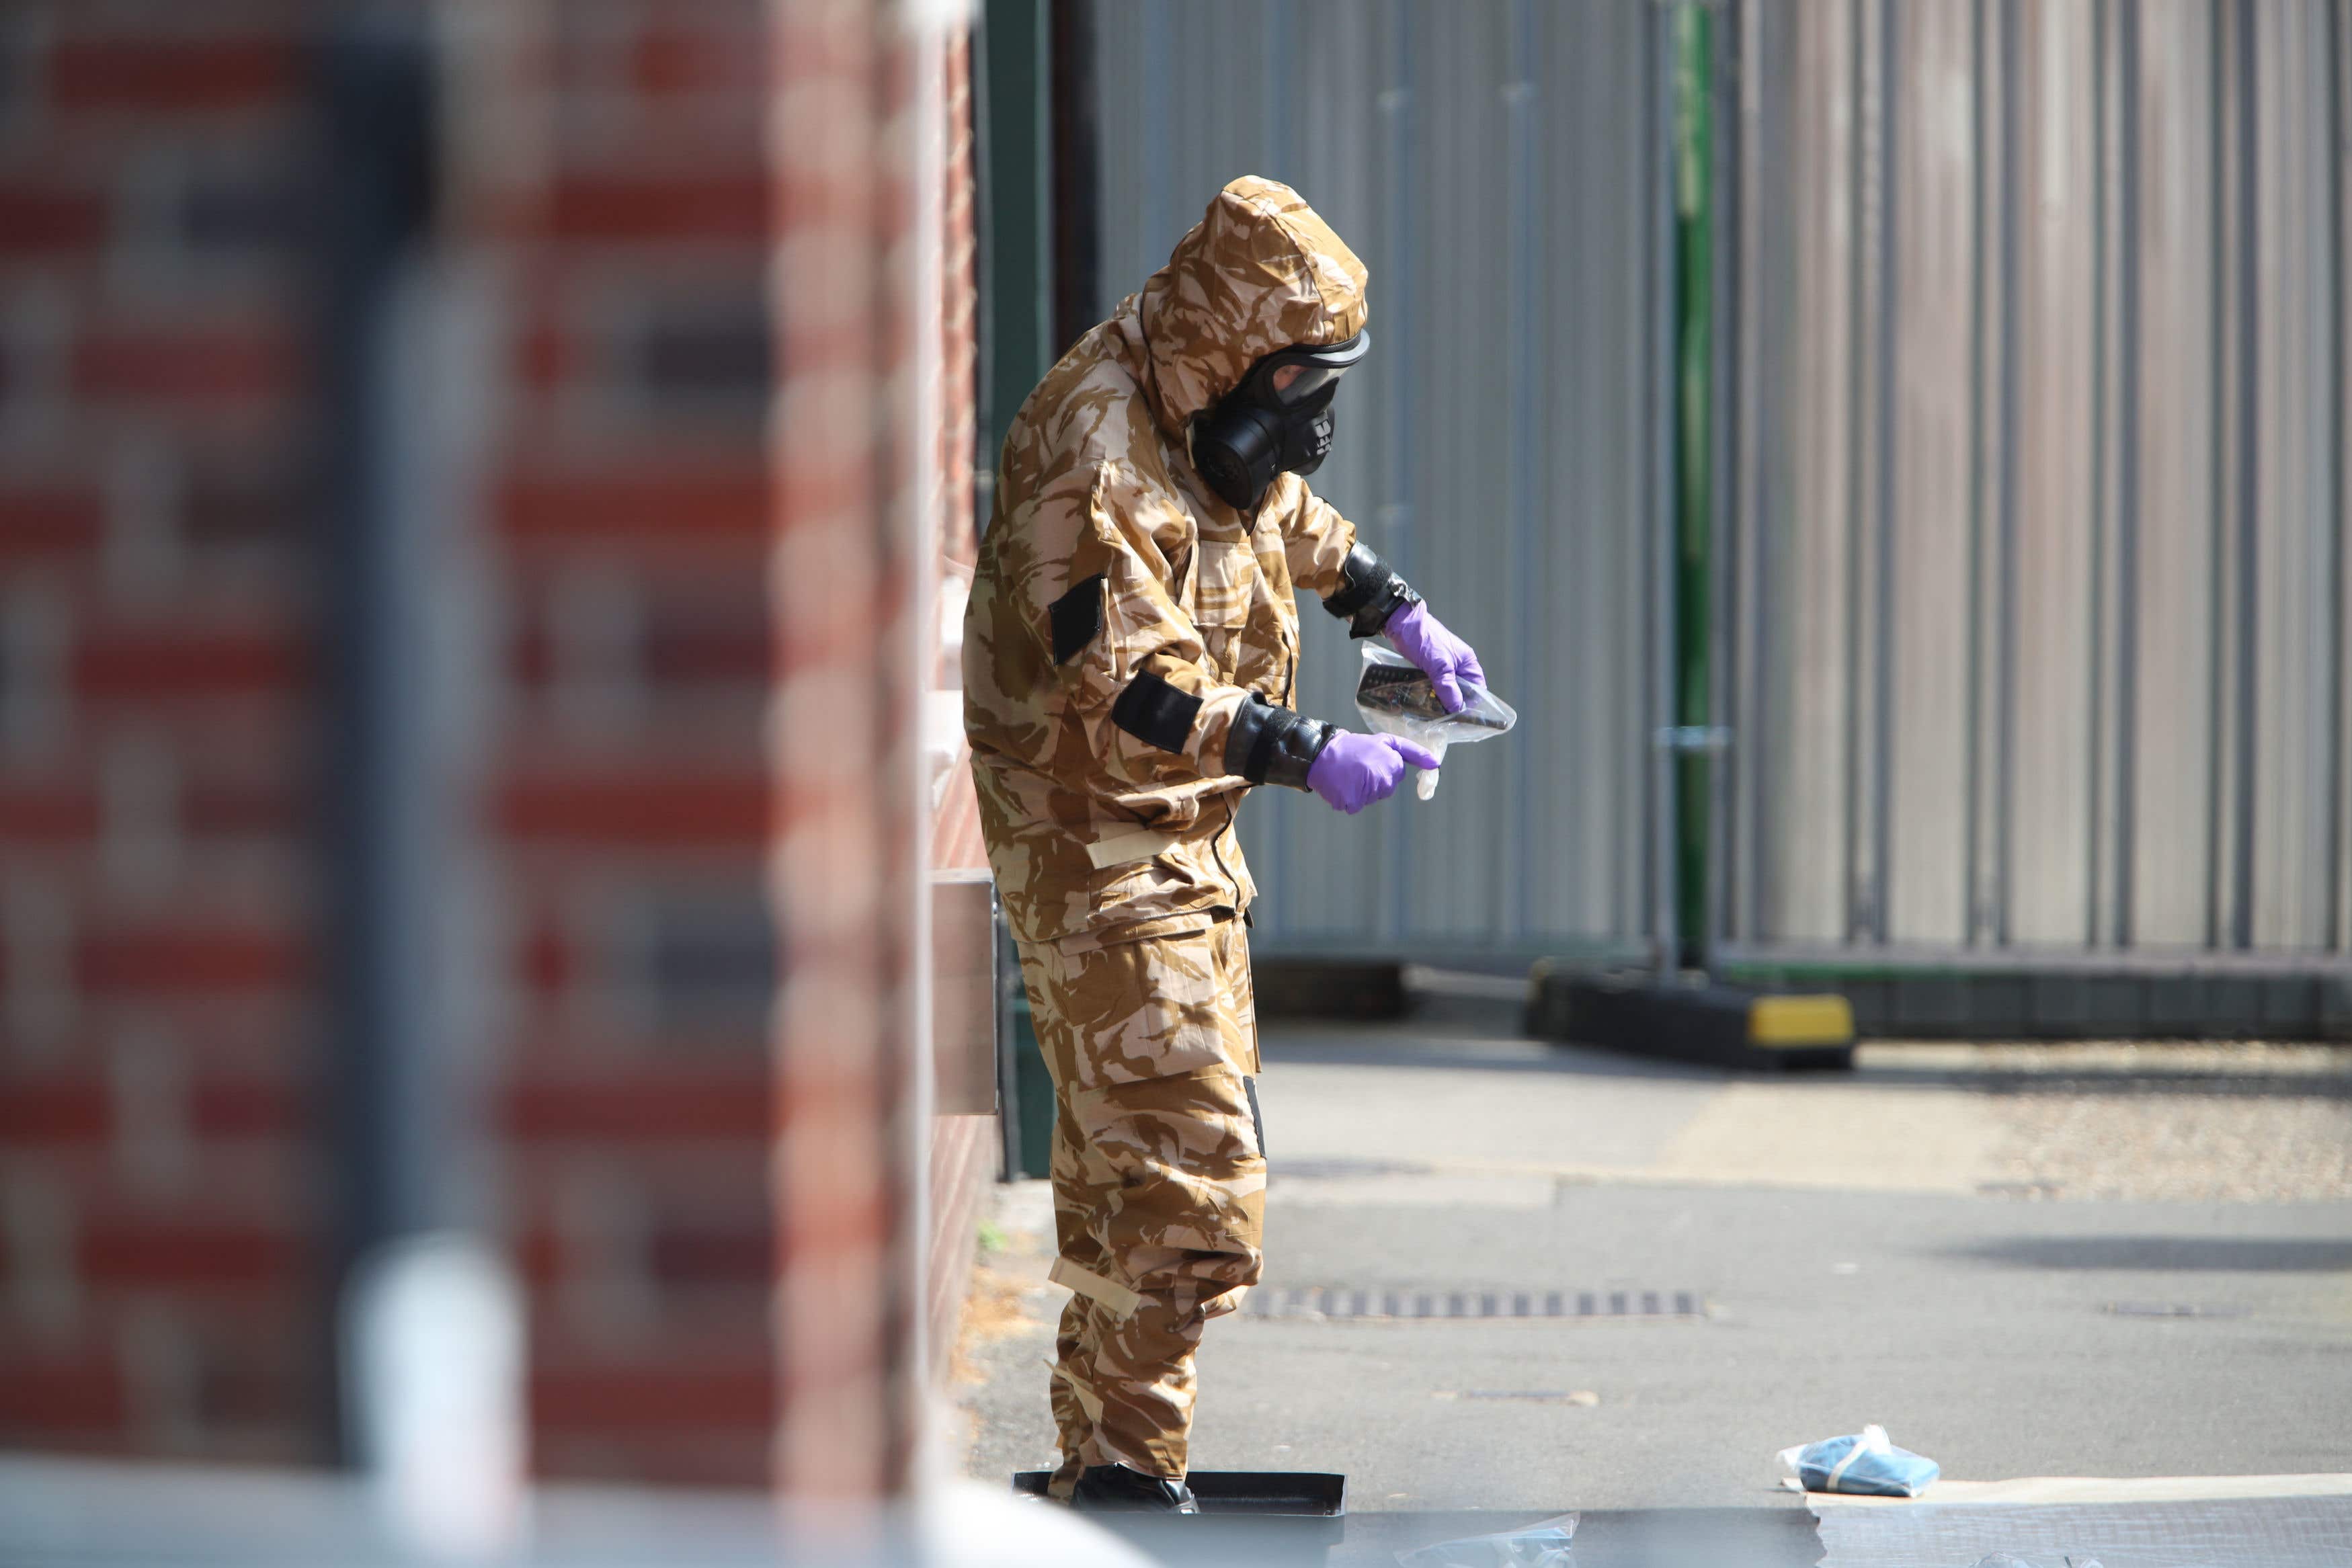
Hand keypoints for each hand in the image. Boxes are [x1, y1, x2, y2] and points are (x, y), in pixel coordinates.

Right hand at [1306, 731, 1440, 813]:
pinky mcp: (1351, 801)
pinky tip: (1341, 786)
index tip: (1369, 760)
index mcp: (1393, 764)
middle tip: (1357, 768)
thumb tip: (1436, 764)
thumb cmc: (1355, 747)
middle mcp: (1383, 779)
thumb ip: (1413, 752)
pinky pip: (1354, 806)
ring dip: (1360, 791)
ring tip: (1348, 775)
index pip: (1397, 776)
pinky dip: (1347, 799)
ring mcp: (1367, 791)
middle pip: (1385, 790)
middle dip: (1373, 782)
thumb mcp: (1385, 742)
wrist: (1322, 753)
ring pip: (1370, 799)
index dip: (1382, 767)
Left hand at [1384, 601, 1484, 712]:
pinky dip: (1429, 695)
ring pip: (1445, 690)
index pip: (1477, 689)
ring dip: (1439, 701)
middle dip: (1453, 704)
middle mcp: (1457, 666)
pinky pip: (1433, 686)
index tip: (1460, 717)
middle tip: (1442, 717)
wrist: (1400, 622)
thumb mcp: (1438, 665)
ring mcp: (1443, 667)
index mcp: (1467, 662)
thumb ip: (1448, 687)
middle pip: (1460, 692)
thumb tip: (1456, 708)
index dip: (1470, 703)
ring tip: (1431, 712)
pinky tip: (1422, 703)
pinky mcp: (1429, 669)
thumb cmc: (1423, 638)